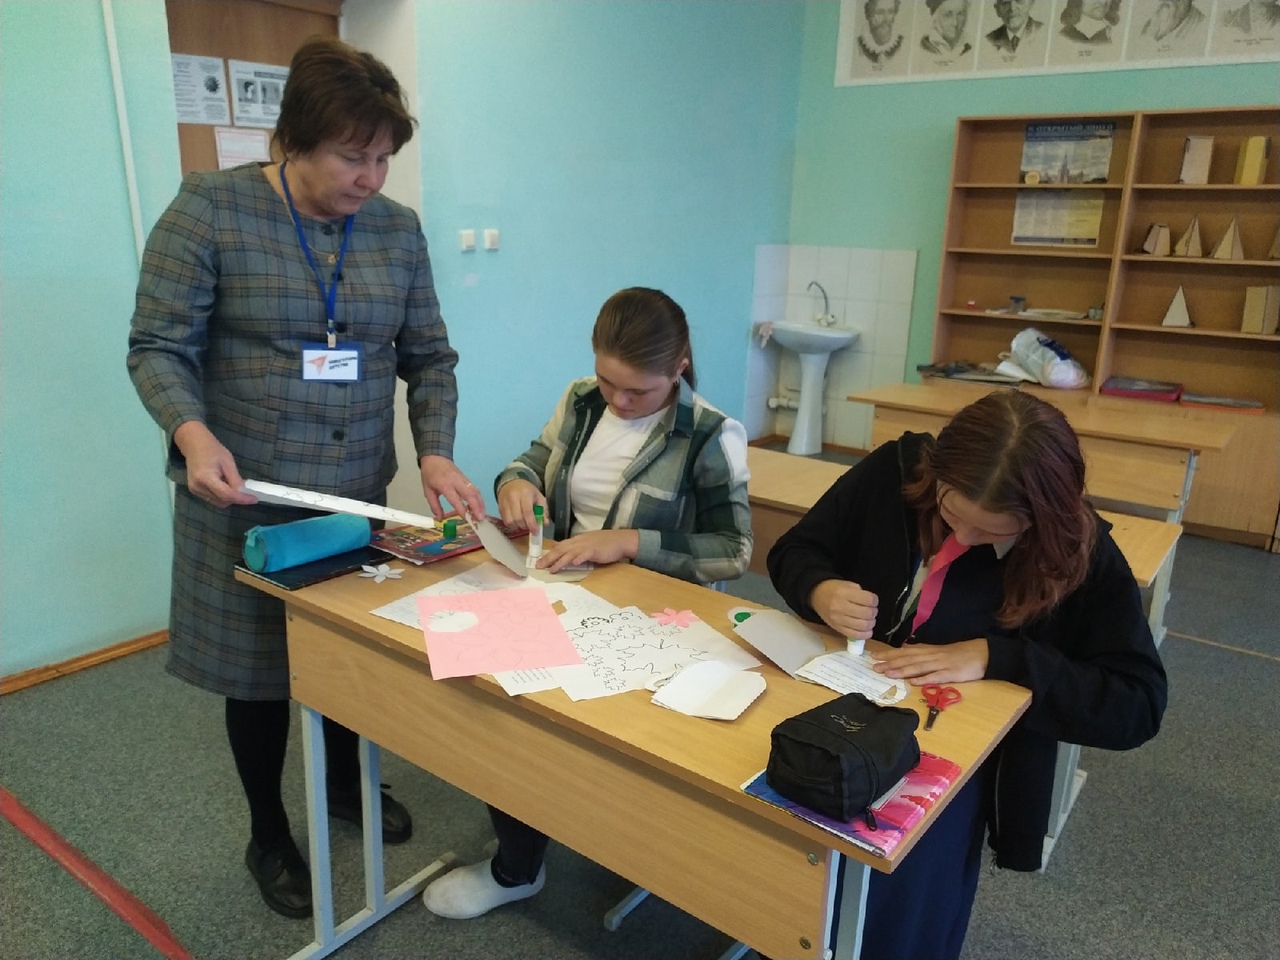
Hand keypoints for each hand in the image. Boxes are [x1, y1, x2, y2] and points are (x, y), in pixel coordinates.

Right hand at [175, 421, 256, 508]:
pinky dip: (222, 496)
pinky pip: (212, 499)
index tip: (254, 499)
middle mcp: (198, 487)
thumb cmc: (212, 450)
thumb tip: (244, 492)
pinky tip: (226, 486)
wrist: (194, 445)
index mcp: (205, 478)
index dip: (241, 498)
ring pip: (218, 502)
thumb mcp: (228, 461)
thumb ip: (235, 479)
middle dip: (236, 498)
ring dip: (229, 498)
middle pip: (222, 501)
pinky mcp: (195, 491)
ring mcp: (195, 490)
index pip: (226, 494)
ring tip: (236, 487)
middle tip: (248, 492)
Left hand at [420, 454, 485, 519]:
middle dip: (477, 507)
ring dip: (481, 504)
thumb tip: (440, 519)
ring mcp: (463, 480)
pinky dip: (479, 499)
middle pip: (470, 495)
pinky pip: (475, 489)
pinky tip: (480, 507)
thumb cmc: (430, 474)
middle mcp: (457, 482)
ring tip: (482, 515)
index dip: (462, 510)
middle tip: (480, 519)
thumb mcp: (428, 491)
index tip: (467, 519)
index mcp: (445, 485)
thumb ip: (434, 506)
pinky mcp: (467, 479)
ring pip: (476, 491)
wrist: (435, 457)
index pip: (456, 499)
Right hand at [497, 478, 547, 533]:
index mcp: (525, 493)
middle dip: (525, 526)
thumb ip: (543, 510)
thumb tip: (545, 523)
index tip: (536, 531)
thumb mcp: (539, 497)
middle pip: (518, 518)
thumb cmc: (527, 491)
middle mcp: (513, 497)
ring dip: (518, 527)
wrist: (511, 482)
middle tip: (530, 526)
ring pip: (510, 521)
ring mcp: (504, 503)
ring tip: (523, 523)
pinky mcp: (499, 508)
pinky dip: (512, 525)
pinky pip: (505, 521)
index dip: (532, 524)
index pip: (527, 512)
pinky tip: (517, 522)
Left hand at [536, 529, 638, 572]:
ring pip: (570, 553)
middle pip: (561, 549)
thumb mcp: (587, 543)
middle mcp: (579, 542)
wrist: (620, 540)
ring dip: (560, 561)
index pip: (559, 547)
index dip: (548, 554)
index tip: (539, 562)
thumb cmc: (605, 543)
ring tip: (552, 569)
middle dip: (548, 558)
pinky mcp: (596, 550)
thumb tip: (562, 551)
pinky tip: (575, 563)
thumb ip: (575, 547)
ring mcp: (587, 546)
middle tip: (538, 567)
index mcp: (576, 540)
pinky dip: (580, 558)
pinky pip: (586, 554)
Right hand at [809, 579, 878, 640]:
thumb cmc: (834, 589)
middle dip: (874, 612)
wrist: (817, 595)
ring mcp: (838, 619)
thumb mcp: (847, 584)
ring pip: (863, 626)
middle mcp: (840, 607)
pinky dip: (865, 634)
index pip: (868, 600)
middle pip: (867, 614)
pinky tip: (867, 630)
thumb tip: (872, 604)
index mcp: (844, 593)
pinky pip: (855, 635)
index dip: (874, 600)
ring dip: (871, 623)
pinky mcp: (837, 628)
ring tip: (868, 619)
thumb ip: (860, 592)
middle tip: (872, 610)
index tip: (873, 600)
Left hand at [873, 639, 988, 684]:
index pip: (905, 652)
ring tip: (888, 674)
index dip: (889, 654)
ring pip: (919, 667)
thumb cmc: (960, 653)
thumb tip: (904, 650)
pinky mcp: (952, 674)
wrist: (983, 653)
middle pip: (908, 659)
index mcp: (928, 650)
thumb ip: (922, 651)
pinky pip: (936, 677)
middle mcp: (932, 656)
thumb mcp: (938, 650)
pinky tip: (913, 682)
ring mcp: (941, 665)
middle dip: (890, 663)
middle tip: (874, 667)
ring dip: (902, 670)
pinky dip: (924, 679)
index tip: (874, 656)